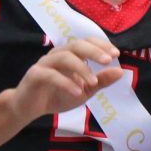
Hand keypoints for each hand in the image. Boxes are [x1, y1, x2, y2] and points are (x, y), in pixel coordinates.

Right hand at [8, 39, 124, 125]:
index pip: (86, 42)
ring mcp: (45, 63)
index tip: (116, 54)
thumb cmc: (57, 95)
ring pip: (64, 57)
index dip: (100, 45)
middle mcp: (57, 55)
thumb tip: (120, 71)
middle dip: (93, 51)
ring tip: (93, 82)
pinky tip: (77, 92)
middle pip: (75, 45)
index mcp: (70, 55)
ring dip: (81, 68)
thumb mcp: (84, 90)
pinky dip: (66, 83)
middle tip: (108, 60)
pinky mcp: (35, 75)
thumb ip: (100, 81)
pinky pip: (51, 75)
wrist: (29, 108)